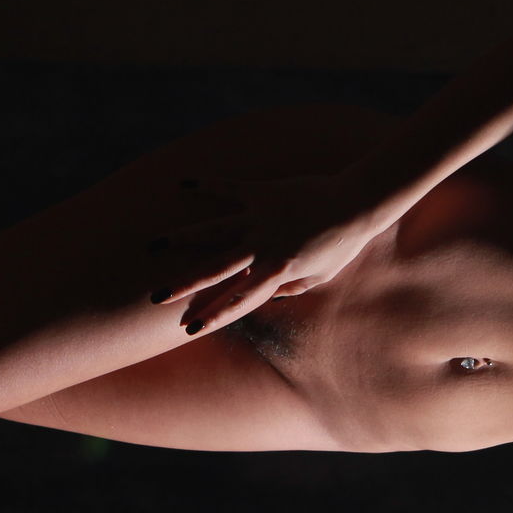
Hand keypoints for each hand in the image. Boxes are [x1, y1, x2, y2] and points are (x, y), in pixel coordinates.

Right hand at [145, 173, 385, 335]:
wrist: (356, 204)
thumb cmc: (341, 245)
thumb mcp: (319, 277)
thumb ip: (291, 289)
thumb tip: (268, 297)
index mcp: (277, 272)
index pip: (239, 301)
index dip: (214, 316)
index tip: (190, 329)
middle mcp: (263, 248)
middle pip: (217, 270)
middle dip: (185, 285)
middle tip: (156, 296)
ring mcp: (261, 220)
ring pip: (214, 231)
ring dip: (184, 238)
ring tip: (156, 244)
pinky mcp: (263, 193)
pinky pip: (230, 189)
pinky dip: (208, 185)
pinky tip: (184, 183)